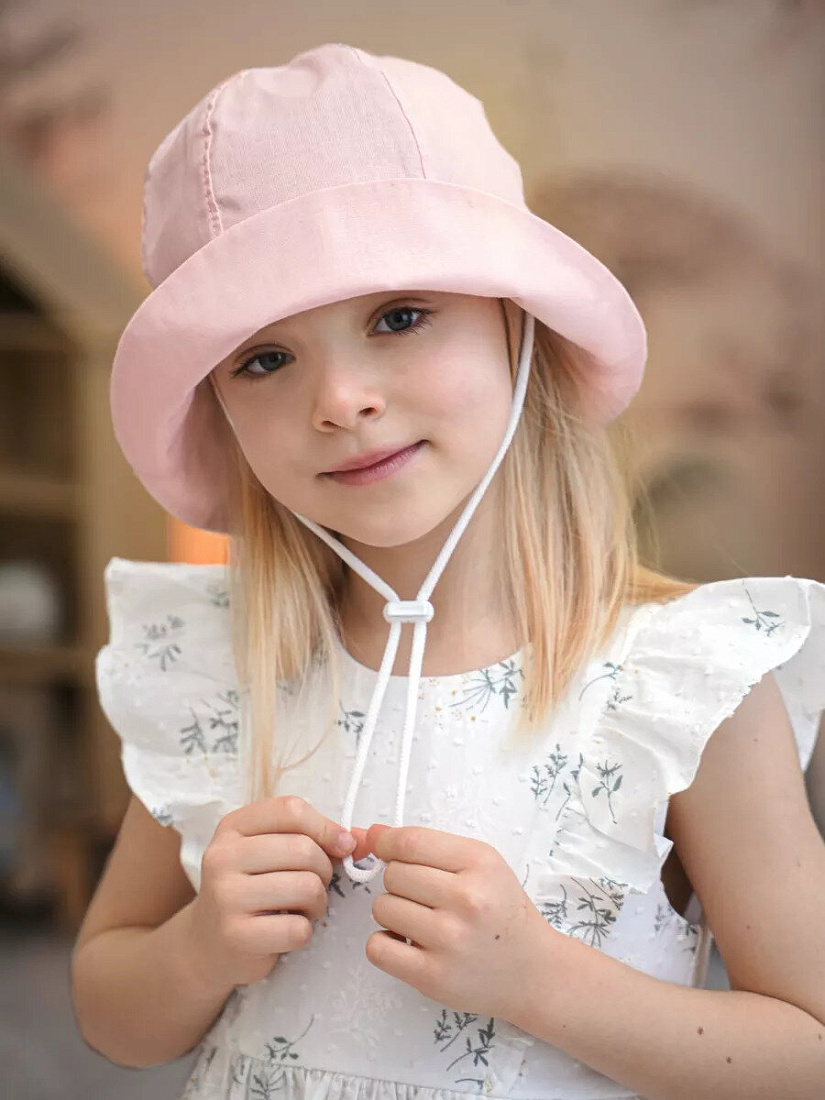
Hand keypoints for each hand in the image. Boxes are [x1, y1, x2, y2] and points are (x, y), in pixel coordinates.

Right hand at [189, 795, 357, 987]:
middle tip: (314, 885)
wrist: (208, 943)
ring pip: (306, 887)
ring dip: (317, 902)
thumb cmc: (253, 889)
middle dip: (323, 871)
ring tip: (302, 908)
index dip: (325, 827)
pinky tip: (287, 929)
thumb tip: (357, 839)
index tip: (341, 846)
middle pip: (303, 849)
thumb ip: (311, 836)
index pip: (291, 810)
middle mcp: (222, 857)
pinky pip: (298, 928)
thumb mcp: (270, 851)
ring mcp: (226, 896)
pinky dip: (304, 932)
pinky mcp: (236, 935)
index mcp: (233, 827)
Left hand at [361, 823, 555, 1022]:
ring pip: (382, 907)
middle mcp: (467, 899)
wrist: (533, 972)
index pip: (410, 842)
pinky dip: (385, 944)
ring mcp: (449, 940)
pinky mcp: (433, 977)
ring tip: (420, 920)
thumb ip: (426, 845)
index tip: (386, 851)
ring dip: (392, 912)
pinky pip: (377, 948)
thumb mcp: (480, 865)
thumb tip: (369, 834)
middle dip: (399, 882)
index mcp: (480, 863)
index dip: (387, 844)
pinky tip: (407, 943)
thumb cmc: (502, 912)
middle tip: (424, 896)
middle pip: (393, 874)